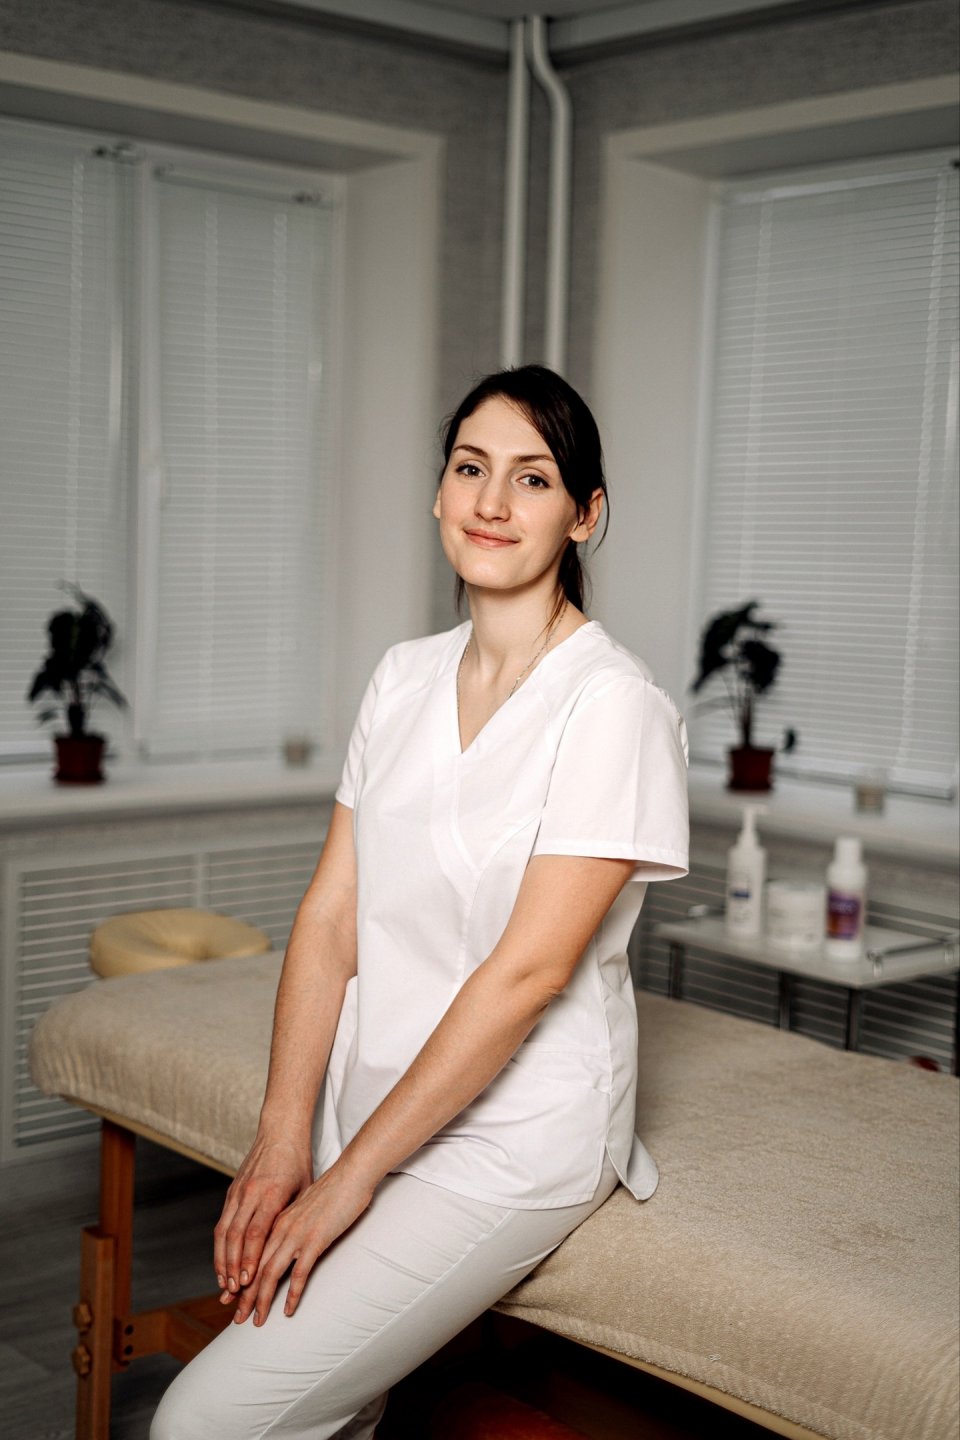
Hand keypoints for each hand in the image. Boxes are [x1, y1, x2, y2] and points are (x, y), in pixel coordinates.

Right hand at [214, 1132, 312, 1303]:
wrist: (280, 1131)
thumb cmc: (298, 1162)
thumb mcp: (303, 1189)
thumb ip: (293, 1217)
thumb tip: (289, 1249)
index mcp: (270, 1193)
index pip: (256, 1233)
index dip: (250, 1259)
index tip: (247, 1281)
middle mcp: (250, 1193)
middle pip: (235, 1237)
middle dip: (233, 1268)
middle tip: (234, 1293)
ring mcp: (238, 1192)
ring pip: (223, 1232)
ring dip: (222, 1261)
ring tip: (225, 1285)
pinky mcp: (232, 1191)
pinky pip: (222, 1223)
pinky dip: (220, 1246)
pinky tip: (222, 1263)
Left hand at [233, 1161, 373, 1326]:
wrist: (351, 1174)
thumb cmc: (333, 1190)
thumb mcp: (304, 1207)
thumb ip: (293, 1223)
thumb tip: (289, 1240)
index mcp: (277, 1221)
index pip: (252, 1255)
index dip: (241, 1279)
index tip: (233, 1299)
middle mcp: (281, 1228)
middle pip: (255, 1268)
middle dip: (244, 1296)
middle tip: (237, 1318)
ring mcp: (297, 1234)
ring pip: (271, 1273)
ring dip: (262, 1300)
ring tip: (258, 1320)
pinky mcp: (316, 1240)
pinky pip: (300, 1273)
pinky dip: (293, 1294)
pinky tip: (288, 1310)